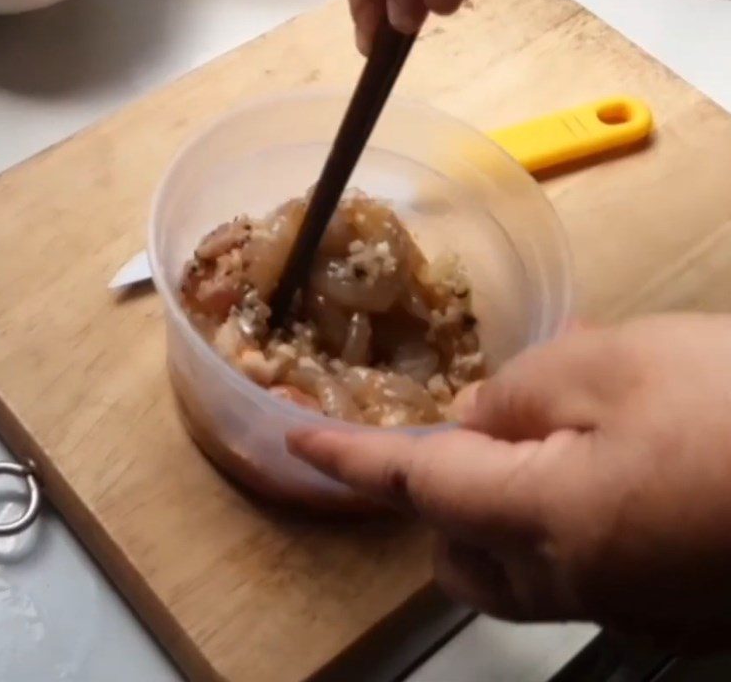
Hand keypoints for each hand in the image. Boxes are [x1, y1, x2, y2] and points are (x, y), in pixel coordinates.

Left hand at [288, 314, 730, 647]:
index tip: (298, 441)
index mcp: (546, 520)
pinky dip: (558, 510)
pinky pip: (576, 559)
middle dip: (437, 492)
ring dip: (496, 503)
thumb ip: (520, 394)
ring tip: (539, 435)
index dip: (347, 458)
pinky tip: (604, 456)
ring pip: (513, 562)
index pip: (412, 485)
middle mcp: (575, 581)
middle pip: (457, 547)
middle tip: (472, 426)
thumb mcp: (613, 364)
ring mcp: (627, 601)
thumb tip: (475, 420)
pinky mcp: (669, 601)